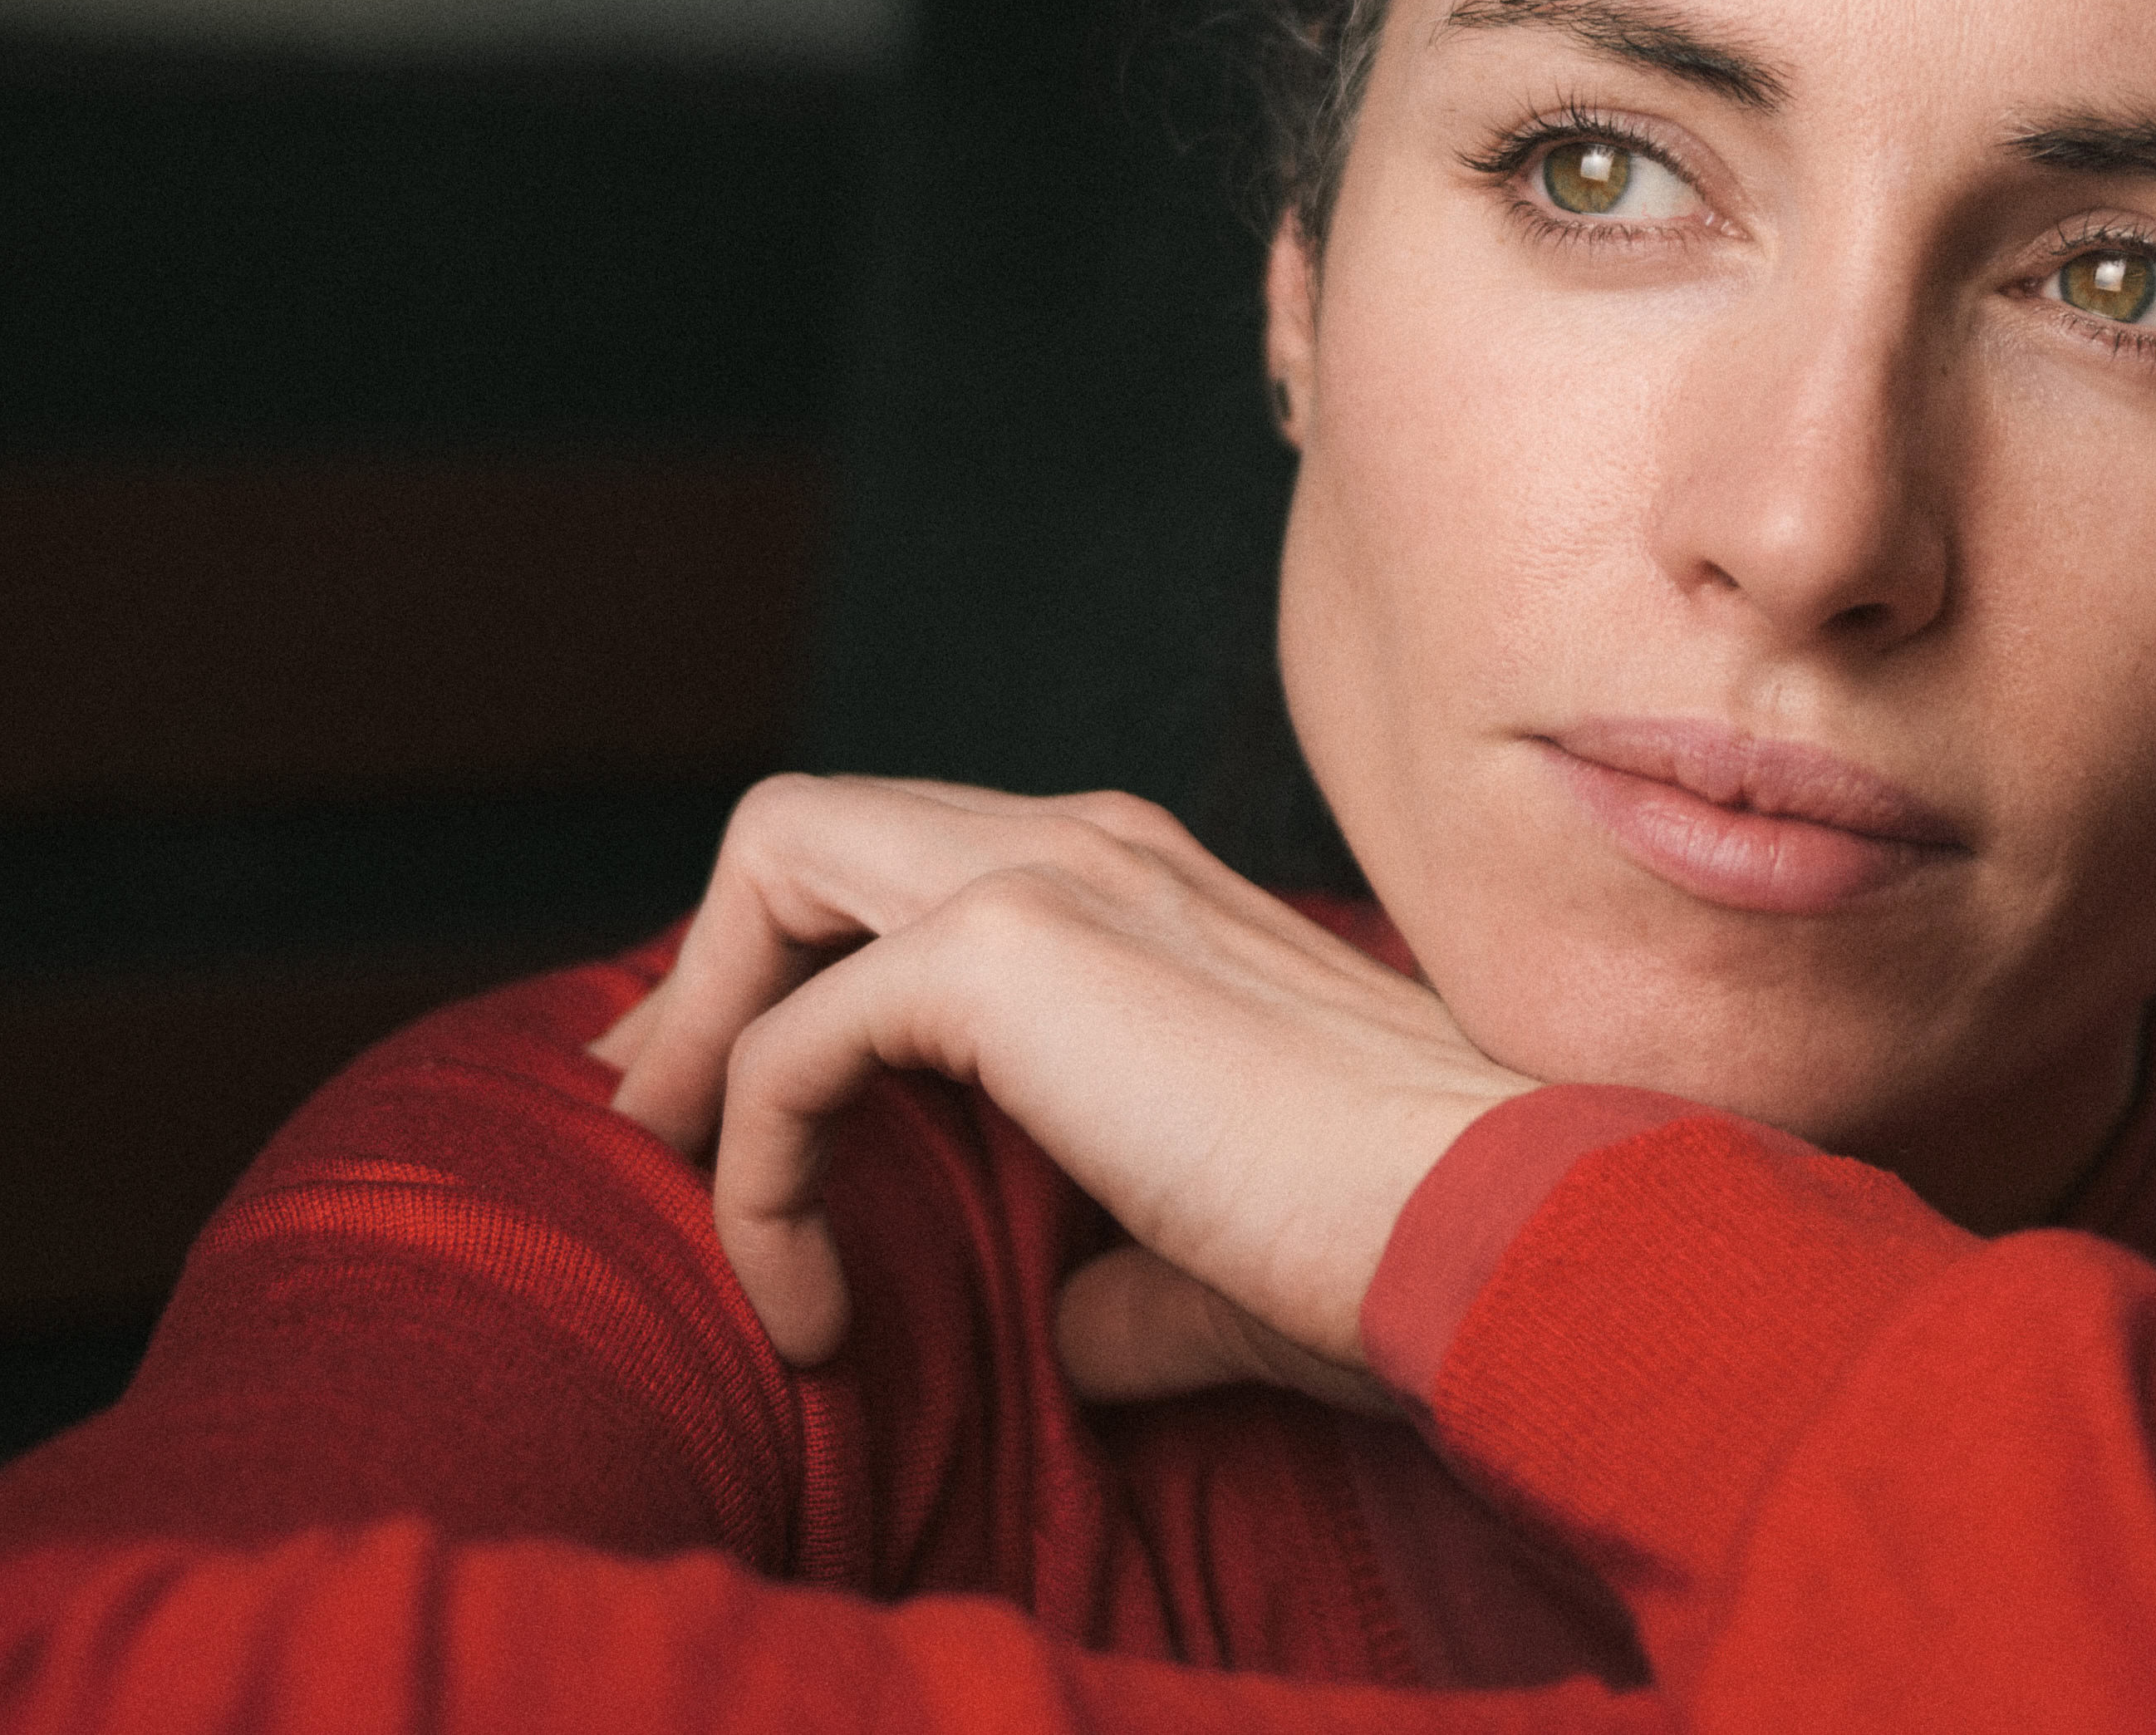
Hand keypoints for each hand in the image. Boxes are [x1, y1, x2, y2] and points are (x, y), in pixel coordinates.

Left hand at [591, 774, 1533, 1404]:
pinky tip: (813, 1306)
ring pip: (777, 855)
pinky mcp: (1005, 954)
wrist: (1496, 1214)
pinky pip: (793, 1045)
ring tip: (685, 1180)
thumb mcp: (1232, 1237)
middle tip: (659, 1113)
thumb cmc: (1398, 1241)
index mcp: (1151, 881)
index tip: (733, 1104)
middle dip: (711, 963)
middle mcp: (1096, 841)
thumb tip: (1087, 1335)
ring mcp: (1053, 873)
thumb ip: (1137, 1267)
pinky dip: (760, 1175)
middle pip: (814, 821)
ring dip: (706, 1028)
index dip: (797, 965)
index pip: (912, 860)